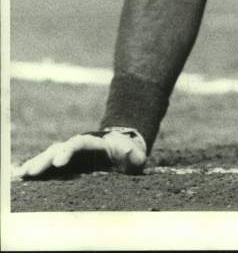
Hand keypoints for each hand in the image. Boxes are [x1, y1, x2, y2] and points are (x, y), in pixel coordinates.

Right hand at [19, 128, 146, 178]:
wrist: (120, 151)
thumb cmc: (128, 155)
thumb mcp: (135, 156)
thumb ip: (135, 156)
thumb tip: (133, 152)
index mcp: (94, 142)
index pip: (79, 143)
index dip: (68, 151)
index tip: (58, 162)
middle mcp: (79, 145)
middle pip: (60, 148)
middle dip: (46, 159)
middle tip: (33, 171)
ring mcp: (70, 154)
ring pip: (51, 155)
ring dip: (38, 163)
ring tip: (23, 173)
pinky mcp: (65, 164)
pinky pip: (49, 165)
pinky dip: (37, 168)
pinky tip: (23, 174)